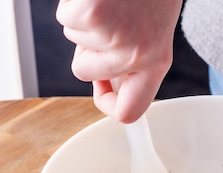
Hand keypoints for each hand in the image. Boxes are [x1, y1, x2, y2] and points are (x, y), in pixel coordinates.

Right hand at [56, 0, 181, 121]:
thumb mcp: (154, 31)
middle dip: (86, 47)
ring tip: (110, 1)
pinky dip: (74, 3)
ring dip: (85, 19)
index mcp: (156, 62)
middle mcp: (137, 56)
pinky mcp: (91, 15)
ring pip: (74, 40)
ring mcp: (113, 36)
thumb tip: (110, 86)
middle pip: (84, 71)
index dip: (108, 103)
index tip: (102, 87)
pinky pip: (65, 18)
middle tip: (109, 20)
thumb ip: (134, 61)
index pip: (129, 111)